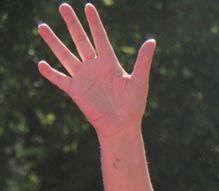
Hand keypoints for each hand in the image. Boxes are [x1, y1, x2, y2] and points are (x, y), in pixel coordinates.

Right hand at [37, 3, 154, 138]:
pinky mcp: (75, 91)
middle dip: (72, 24)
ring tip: (42, 26)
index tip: (87, 7)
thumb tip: (152, 41)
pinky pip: (60, 79)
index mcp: (109, 63)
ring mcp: (83, 78)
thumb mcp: (140, 80)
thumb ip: (143, 60)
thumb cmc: (134, 105)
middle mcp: (94, 67)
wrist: (122, 125)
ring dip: (54, 42)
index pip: (100, 37)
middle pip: (80, 40)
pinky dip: (50, 72)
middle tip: (63, 6)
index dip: (94, 23)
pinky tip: (41, 63)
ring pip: (65, 55)